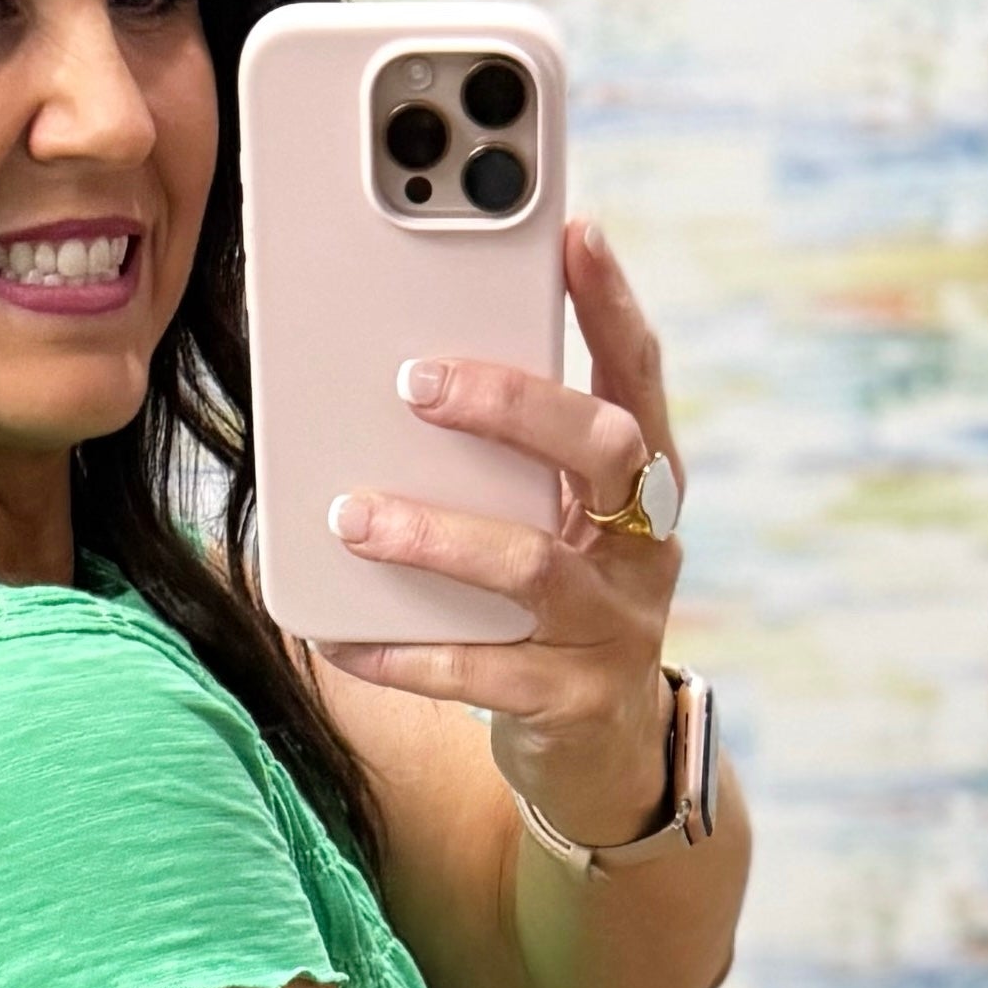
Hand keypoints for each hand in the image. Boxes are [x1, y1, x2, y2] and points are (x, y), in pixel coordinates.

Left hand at [314, 214, 688, 850]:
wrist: (601, 756)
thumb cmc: (551, 610)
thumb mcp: (549, 525)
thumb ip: (505, 464)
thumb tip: (389, 375)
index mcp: (645, 483)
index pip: (639, 375)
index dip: (612, 304)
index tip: (575, 231)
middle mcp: (646, 546)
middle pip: (601, 449)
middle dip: (512, 406)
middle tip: (415, 382)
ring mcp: (616, 628)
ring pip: (531, 565)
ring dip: (434, 534)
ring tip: (353, 516)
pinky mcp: (573, 702)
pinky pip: (481, 672)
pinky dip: (404, 651)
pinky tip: (341, 638)